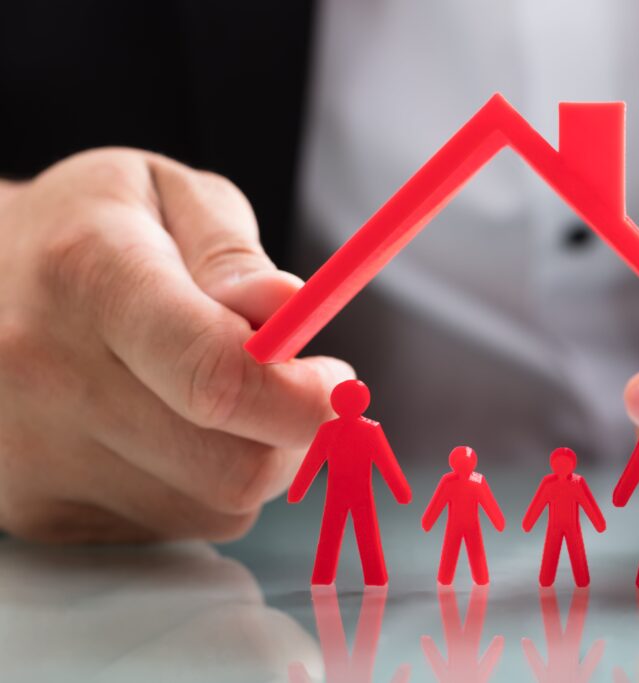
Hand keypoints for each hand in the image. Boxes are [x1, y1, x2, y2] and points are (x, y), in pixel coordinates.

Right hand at [0, 148, 353, 542]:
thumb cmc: (88, 231)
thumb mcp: (167, 195)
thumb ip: (233, 253)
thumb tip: (289, 310)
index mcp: (89, 275)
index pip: (217, 373)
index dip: (304, 396)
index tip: (338, 384)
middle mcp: (47, 375)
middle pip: (231, 464)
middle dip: (294, 434)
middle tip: (296, 386)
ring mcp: (33, 455)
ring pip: (216, 507)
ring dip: (250, 458)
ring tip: (215, 397)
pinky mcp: (36, 510)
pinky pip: (173, 526)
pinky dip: (199, 484)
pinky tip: (166, 428)